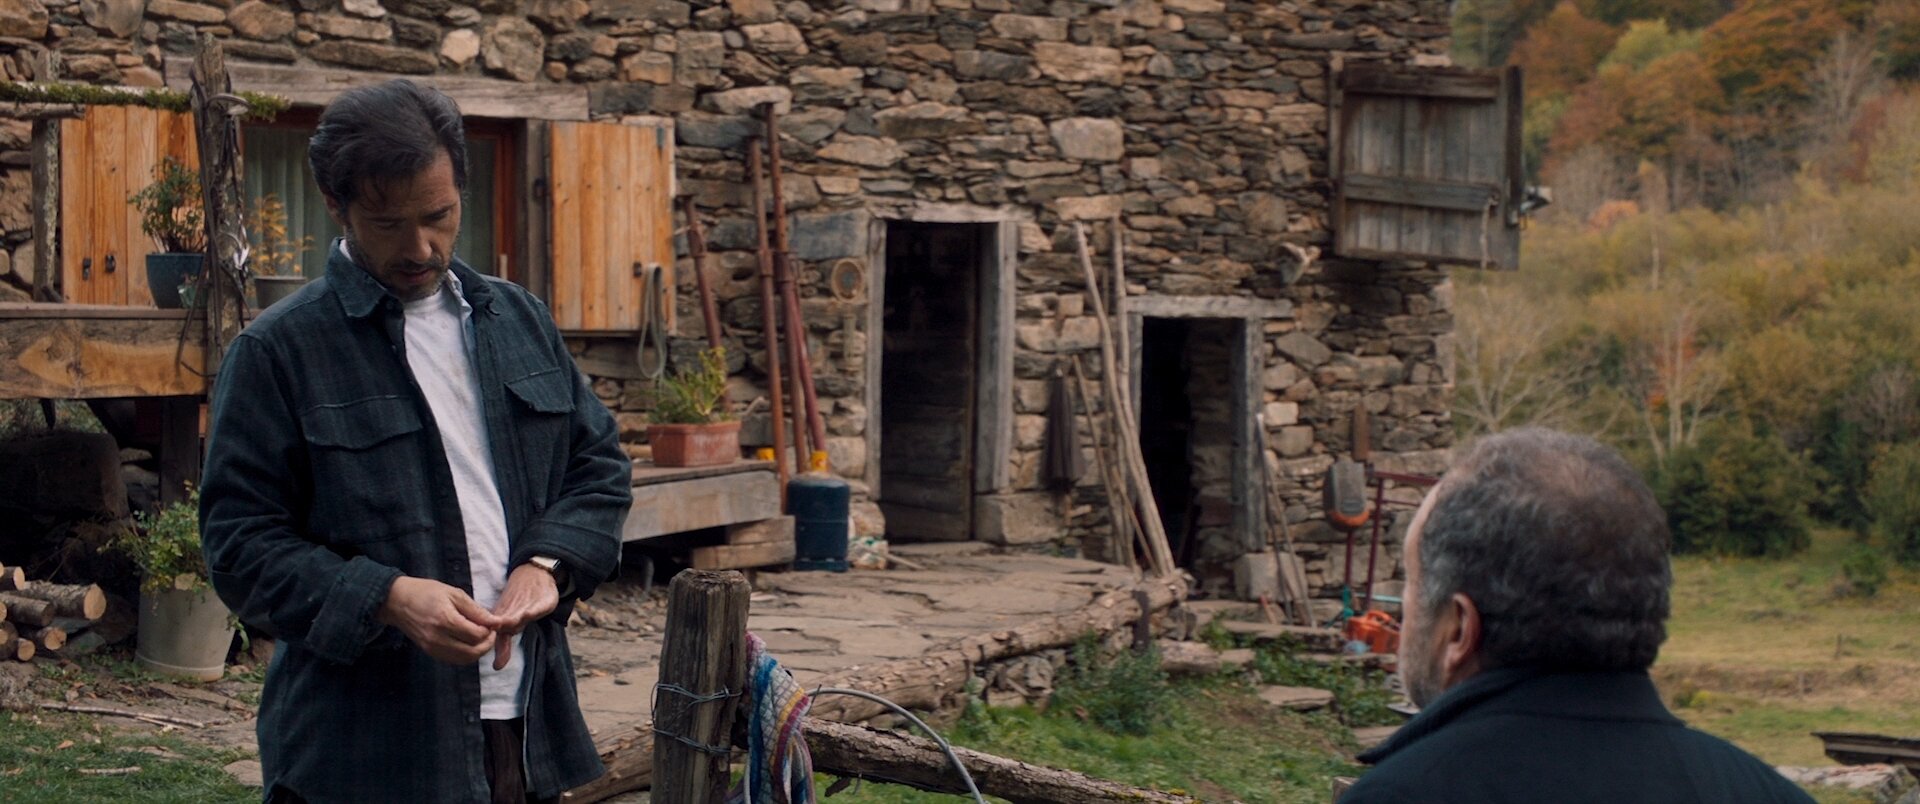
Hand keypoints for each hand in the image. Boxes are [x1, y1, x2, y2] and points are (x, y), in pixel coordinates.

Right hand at [377, 576, 504, 665]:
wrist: (397, 601)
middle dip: (487, 644)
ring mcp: (432, 647)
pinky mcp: (429, 652)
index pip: (477, 635)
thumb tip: (495, 621)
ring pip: (464, 659)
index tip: (492, 623)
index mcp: (445, 619)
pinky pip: (453, 660)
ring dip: (478, 651)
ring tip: (480, 637)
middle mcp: (438, 637)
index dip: (490, 631)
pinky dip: (465, 654)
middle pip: (473, 652)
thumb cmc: (426, 592)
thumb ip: (476, 610)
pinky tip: (468, 642)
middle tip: (490, 632)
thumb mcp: (454, 594)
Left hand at [489, 563, 559, 670]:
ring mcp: (528, 605)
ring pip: (520, 611)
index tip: (489, 642)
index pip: (495, 628)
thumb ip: (504, 646)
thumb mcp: (509, 624)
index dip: (491, 634)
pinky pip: (539, 605)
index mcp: (502, 617)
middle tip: (497, 630)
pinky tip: (530, 613)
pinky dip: (534, 609)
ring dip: (514, 617)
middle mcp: (513, 611)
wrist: (532, 575)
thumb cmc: (517, 604)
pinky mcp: (544, 601)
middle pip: (506, 620)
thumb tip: (497, 667)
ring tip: (510, 622)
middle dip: (501, 625)